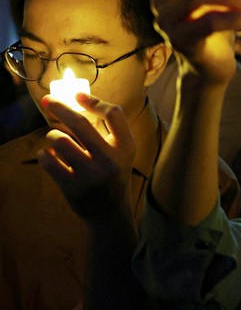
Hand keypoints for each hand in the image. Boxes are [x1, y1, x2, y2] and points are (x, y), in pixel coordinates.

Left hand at [37, 94, 134, 220]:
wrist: (111, 213)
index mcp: (126, 148)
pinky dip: (46, 155)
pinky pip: (48, 159)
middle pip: (80, 123)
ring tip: (57, 142)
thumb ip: (108, 130)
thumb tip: (78, 99)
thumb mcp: (122, 153)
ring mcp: (90, 175)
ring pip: (59, 140)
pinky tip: (52, 158)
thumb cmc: (112, 175)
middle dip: (59, 107)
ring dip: (53, 137)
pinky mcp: (72, 187)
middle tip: (48, 101)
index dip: (94, 101)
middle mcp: (110, 160)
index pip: (114, 114)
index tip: (78, 96)